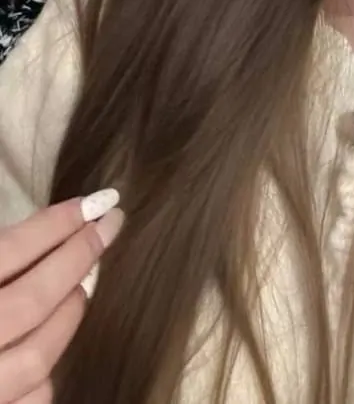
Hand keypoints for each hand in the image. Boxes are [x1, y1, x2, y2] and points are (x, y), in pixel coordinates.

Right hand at [0, 190, 123, 403]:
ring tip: (84, 281)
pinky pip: (30, 400)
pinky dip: (45, 371)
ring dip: (69, 313)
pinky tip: (48, 342)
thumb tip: (36, 231)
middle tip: (109, 225)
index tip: (93, 202)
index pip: (6, 252)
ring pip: (38, 357)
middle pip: (32, 300)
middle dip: (78, 257)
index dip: (54, 224)